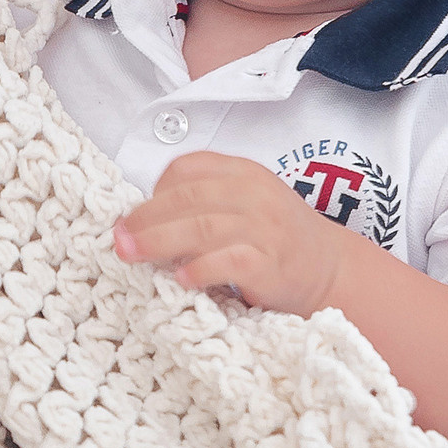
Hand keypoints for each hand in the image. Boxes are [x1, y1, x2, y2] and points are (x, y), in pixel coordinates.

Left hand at [112, 151, 356, 316]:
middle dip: (146, 219)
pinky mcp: (271, 263)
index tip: (132, 217)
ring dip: (160, 242)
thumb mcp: (246, 204)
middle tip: (118, 239)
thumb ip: (205, 203)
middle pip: (188, 198)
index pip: (189, 169)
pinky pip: (229, 260)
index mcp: (244, 173)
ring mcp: (265, 228)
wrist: (328, 269)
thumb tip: (141, 223)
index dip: (155, 191)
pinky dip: (200, 268)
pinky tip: (180, 279)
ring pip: (202, 227)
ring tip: (133, 256)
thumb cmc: (276, 238)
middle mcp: (255, 194)